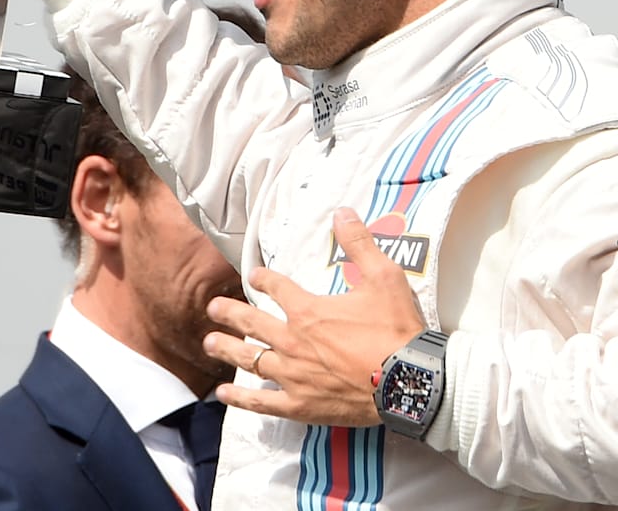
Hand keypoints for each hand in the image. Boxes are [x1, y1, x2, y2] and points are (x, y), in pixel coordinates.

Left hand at [203, 208, 426, 426]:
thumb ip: (359, 243)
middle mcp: (293, 341)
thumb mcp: (384, 276)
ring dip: (228, 350)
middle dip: (230, 313)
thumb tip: (342, 211)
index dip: (264, 279)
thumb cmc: (395, 329)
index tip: (255, 276)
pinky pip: (263, 403)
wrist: (408, 381)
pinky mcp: (301, 405)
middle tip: (213, 308)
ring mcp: (294, 375)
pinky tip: (224, 394)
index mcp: (309, 311)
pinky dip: (241, 399)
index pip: (277, 288)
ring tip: (210, 343)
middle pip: (252, 323)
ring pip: (250, 360)